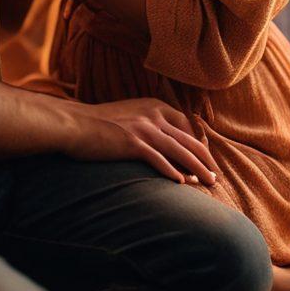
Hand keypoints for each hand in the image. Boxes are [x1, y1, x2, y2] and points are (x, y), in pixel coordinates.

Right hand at [65, 97, 218, 185]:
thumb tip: (162, 141)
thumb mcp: (127, 114)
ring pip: (180, 152)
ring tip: (208, 183)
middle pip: (188, 140)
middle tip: (216, 177)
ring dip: (197, 169)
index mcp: (153, 106)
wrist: (73, 124)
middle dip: (206, 160)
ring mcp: (143, 129)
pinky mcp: (132, 144)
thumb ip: (147, 122)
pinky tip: (181, 184)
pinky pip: (159, 160)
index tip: (207, 160)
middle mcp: (152, 115)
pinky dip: (172, 173)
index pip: (186, 126)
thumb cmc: (97, 123)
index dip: (200, 144)